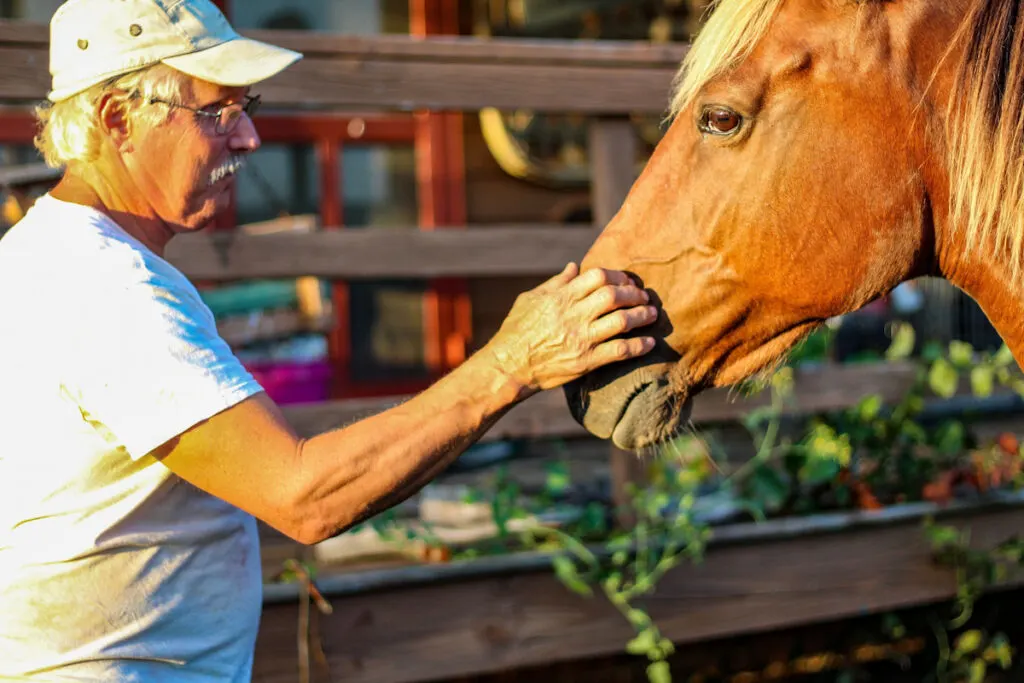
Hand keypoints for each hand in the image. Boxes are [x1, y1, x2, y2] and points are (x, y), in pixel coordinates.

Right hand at [482, 262, 657, 393]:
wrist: (508, 366)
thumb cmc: (515, 330)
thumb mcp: (530, 299)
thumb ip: (555, 283)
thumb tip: (574, 266)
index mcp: (561, 297)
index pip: (598, 276)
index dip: (618, 276)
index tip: (627, 281)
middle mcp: (573, 315)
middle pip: (614, 296)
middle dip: (634, 294)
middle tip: (644, 297)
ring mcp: (580, 339)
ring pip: (621, 321)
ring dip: (641, 316)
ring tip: (652, 314)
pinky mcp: (585, 361)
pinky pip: (619, 351)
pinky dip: (639, 346)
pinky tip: (650, 343)